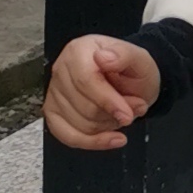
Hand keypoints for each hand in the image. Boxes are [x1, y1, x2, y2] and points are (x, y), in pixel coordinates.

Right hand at [45, 33, 160, 150]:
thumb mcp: (139, 58)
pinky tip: (111, 139)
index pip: (85, 81)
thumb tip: (104, 57)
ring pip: (80, 125)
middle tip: (133, 109)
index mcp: (79, 51)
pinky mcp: (53, 113)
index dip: (107, 101)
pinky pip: (68, 136)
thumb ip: (125, 56)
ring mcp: (53, 93)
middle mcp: (61, 70)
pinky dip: (93, 142)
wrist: (128, 81)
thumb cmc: (131, 69)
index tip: (126, 114)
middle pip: (84, 107)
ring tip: (122, 114)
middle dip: (113, 115)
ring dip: (107, 126)